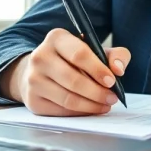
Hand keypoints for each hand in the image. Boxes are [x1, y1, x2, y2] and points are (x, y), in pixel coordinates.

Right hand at [0, 28, 128, 115]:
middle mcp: (40, 56)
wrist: (41, 71)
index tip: (112, 81)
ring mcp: (33, 79)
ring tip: (105, 105)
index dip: (98, 70)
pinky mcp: (32, 100)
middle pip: (73, 79)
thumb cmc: (73, 60)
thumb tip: (118, 69)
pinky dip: (80, 112)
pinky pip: (60, 111)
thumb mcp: (95, 50)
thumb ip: (115, 55)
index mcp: (56, 38)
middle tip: (112, 98)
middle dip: (97, 92)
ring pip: (67, 98)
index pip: (79, 54)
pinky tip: (90, 109)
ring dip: (91, 105)